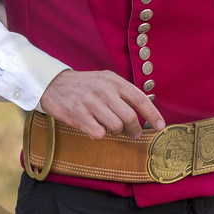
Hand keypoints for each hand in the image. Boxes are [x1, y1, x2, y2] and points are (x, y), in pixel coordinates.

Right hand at [38, 70, 164, 138]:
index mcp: (113, 81)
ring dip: (116, 132)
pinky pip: (99, 133)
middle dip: (134, 129)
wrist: (53, 84)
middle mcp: (104, 90)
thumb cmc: (84, 85)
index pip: (140, 99)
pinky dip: (99, 134)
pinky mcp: (78, 116)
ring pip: (116, 127)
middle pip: (130, 118)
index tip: (161, 126)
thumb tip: (146, 109)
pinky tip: (94, 127)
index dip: (153, 115)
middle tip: (132, 133)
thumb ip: (124, 92)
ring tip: (109, 126)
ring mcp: (90, 103)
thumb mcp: (105, 80)